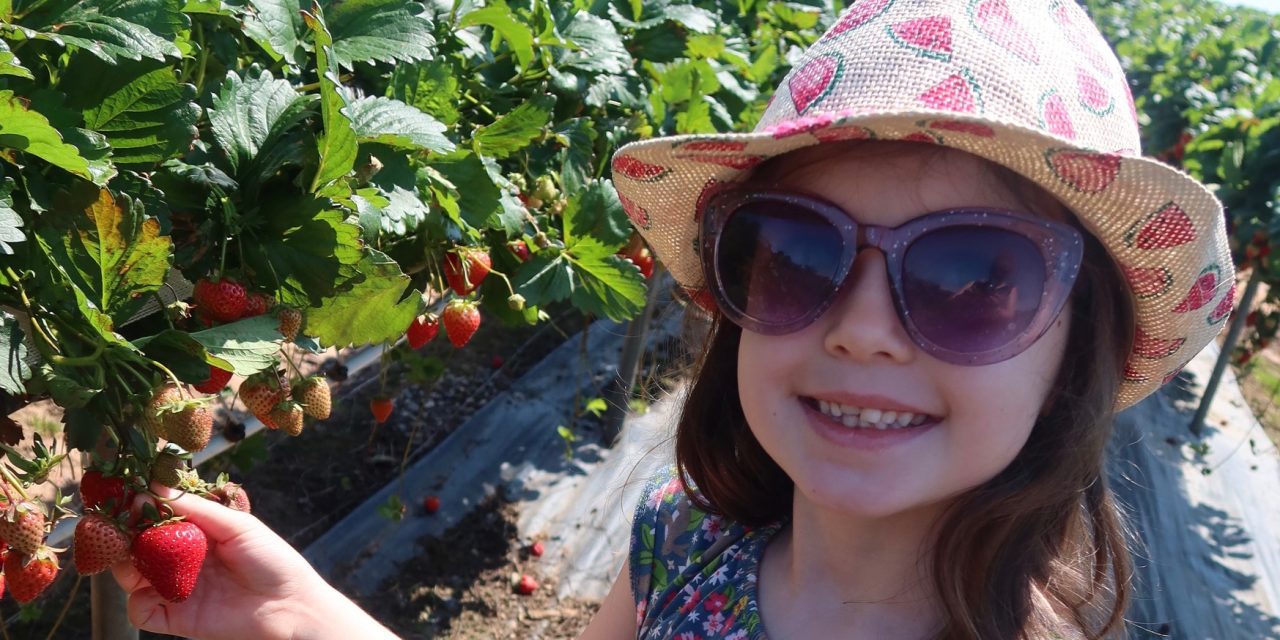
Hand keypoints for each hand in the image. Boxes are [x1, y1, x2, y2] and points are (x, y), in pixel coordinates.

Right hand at [112, 483, 396, 639]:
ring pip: (132, 578)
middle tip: (111, 526)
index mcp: (198, 534)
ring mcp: (177, 589)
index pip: (156, 519)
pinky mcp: (176, 619)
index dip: (138, 509)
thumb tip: (156, 486)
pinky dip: (138, 603)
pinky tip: (149, 591)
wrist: (291, 607)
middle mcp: (182, 560)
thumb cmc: (272, 560)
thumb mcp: (237, 526)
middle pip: (137, 548)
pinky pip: (142, 612)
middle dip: (121, 537)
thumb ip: (196, 508)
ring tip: (129, 556)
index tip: (123, 497)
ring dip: (125, 567)